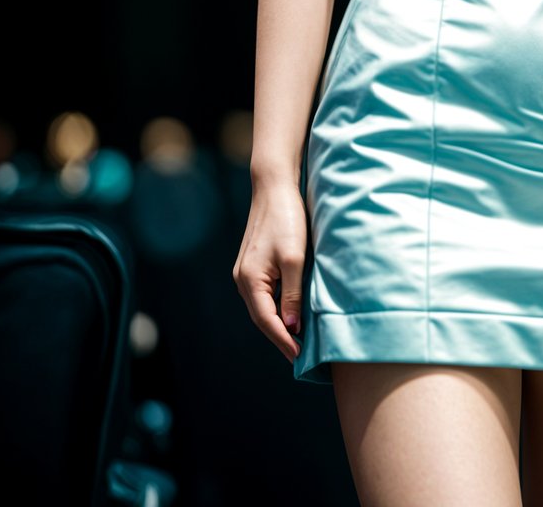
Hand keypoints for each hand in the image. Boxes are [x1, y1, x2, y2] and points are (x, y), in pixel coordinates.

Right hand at [232, 180, 307, 362]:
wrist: (274, 187)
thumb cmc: (287, 219)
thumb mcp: (295, 258)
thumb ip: (292, 293)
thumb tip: (291, 325)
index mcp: (250, 280)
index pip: (267, 321)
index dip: (284, 340)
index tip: (299, 356)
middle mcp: (242, 279)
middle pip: (261, 317)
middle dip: (280, 336)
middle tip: (299, 355)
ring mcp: (245, 271)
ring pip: (262, 306)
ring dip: (278, 322)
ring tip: (296, 338)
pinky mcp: (253, 263)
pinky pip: (263, 293)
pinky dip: (276, 306)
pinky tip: (289, 311)